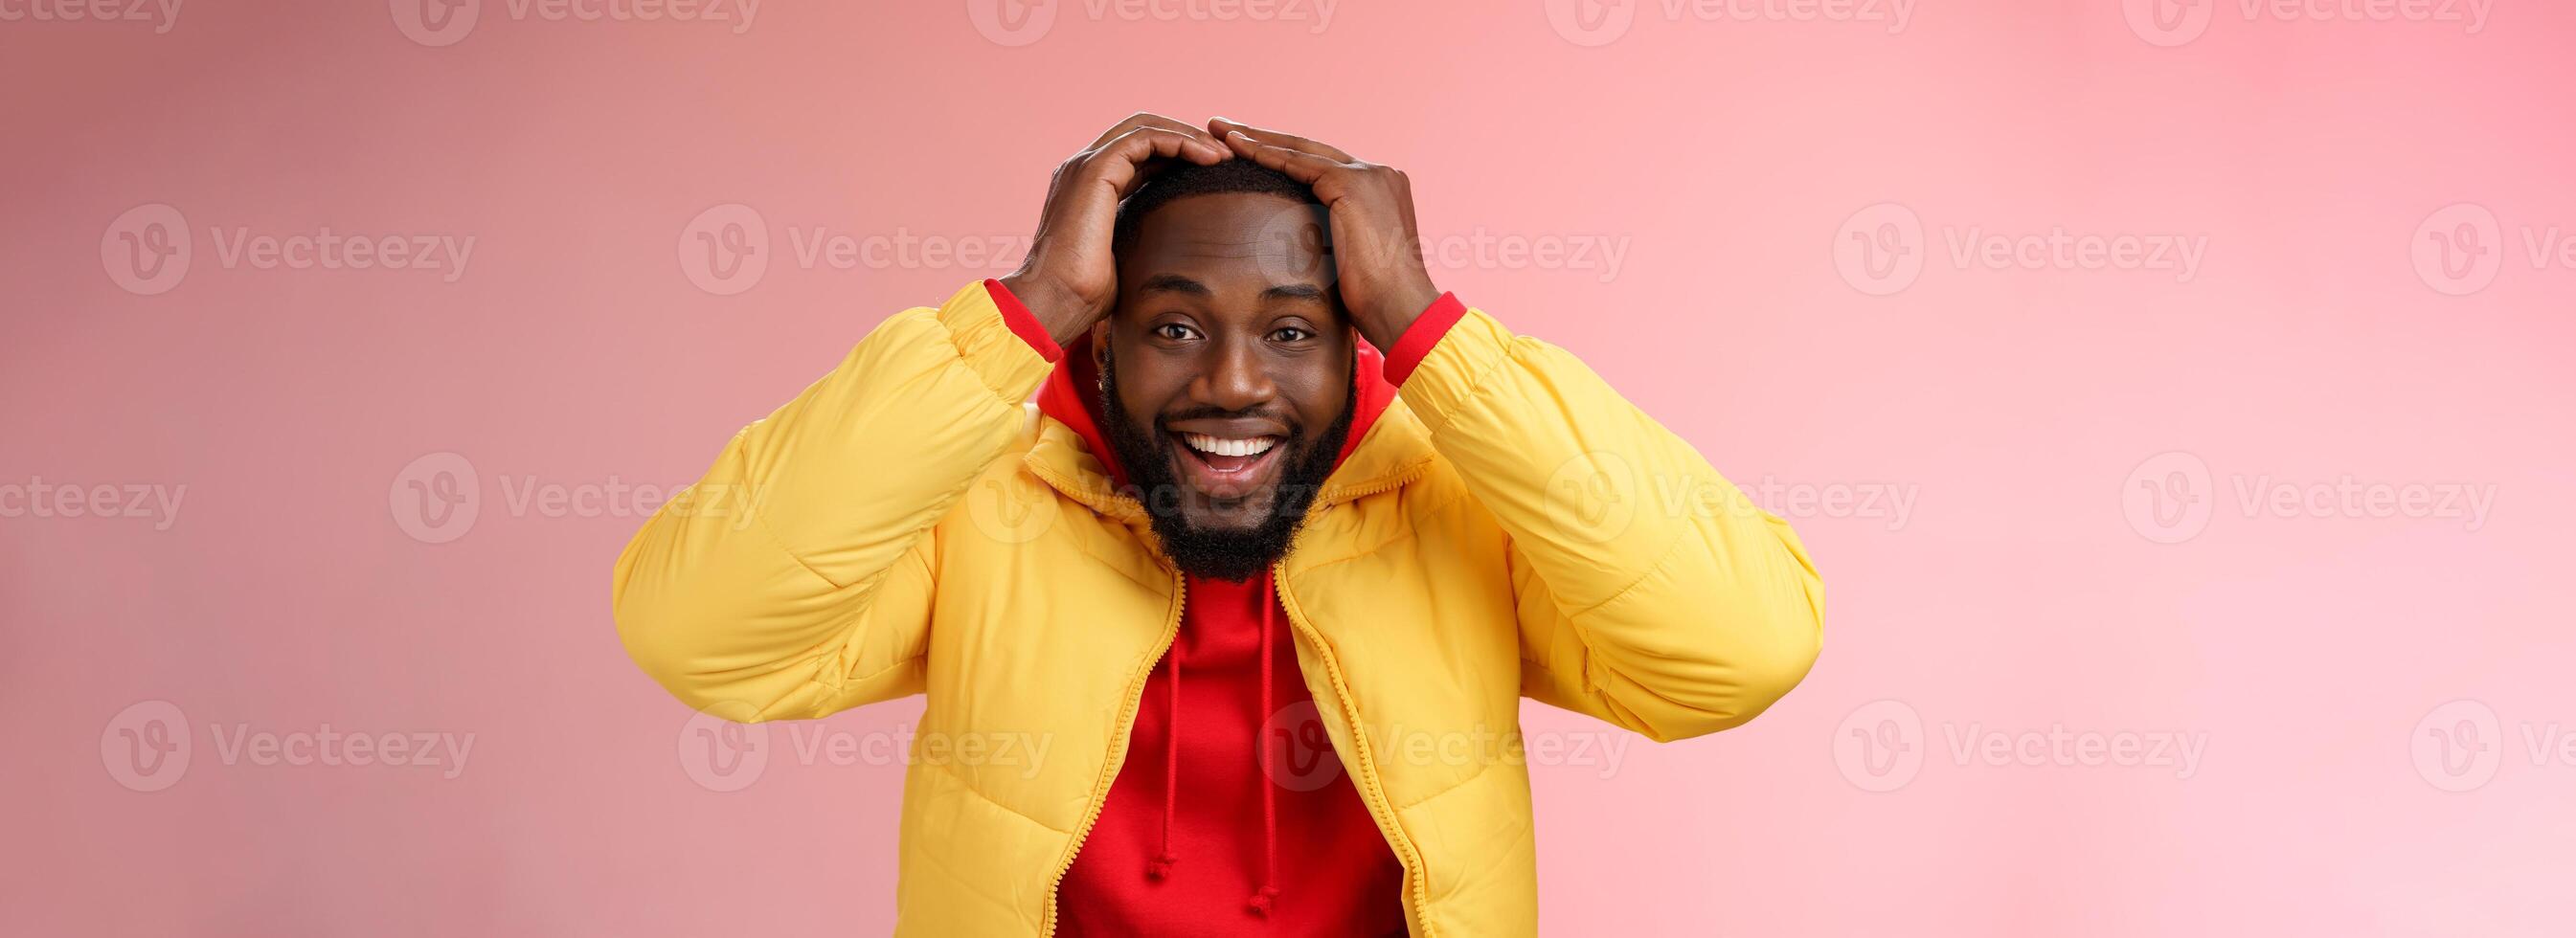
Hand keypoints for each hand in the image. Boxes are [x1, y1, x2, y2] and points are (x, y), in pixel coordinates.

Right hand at [1002, 113, 1231, 347]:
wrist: (1052, 303)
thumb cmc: (1083, 296)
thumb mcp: (1124, 259)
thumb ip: (1141, 240)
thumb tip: (1176, 252)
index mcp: (1088, 188)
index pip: (1139, 155)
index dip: (1177, 157)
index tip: (1214, 173)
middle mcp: (1083, 168)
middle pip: (1143, 132)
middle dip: (1186, 138)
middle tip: (1224, 157)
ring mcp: (1085, 164)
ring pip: (1146, 127)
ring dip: (1189, 137)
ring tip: (1222, 156)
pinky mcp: (1095, 169)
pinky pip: (1145, 138)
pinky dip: (1180, 142)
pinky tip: (1208, 159)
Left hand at [1210, 117, 1440, 352]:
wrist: (1401, 309)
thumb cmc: (1375, 301)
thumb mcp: (1349, 257)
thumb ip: (1329, 235)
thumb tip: (1296, 241)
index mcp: (1380, 189)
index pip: (1321, 164)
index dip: (1282, 156)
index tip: (1248, 151)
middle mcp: (1378, 173)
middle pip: (1308, 149)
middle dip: (1264, 137)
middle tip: (1225, 128)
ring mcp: (1369, 174)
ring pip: (1300, 150)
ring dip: (1256, 140)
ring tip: (1220, 131)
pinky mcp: (1353, 183)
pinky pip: (1298, 163)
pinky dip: (1265, 155)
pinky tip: (1237, 149)